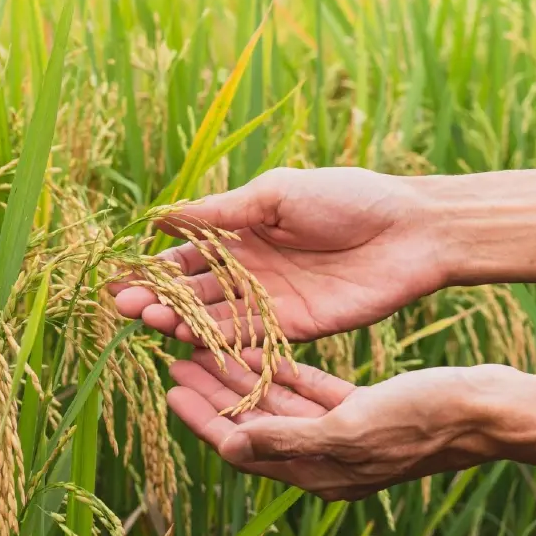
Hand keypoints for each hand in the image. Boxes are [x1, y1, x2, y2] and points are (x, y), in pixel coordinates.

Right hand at [111, 167, 443, 343]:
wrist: (412, 230)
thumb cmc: (347, 198)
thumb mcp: (278, 194)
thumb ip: (224, 212)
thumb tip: (163, 217)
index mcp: (242, 233)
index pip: (187, 255)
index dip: (155, 267)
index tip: (123, 277)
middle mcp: (249, 271)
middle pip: (194, 292)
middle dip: (160, 299)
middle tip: (127, 308)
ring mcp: (270, 302)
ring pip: (216, 318)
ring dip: (183, 322)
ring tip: (153, 321)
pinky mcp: (296, 329)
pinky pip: (251, 339)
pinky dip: (221, 342)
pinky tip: (193, 341)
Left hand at [166, 350, 504, 500]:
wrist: (489, 409)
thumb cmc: (425, 419)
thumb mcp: (352, 426)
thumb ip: (289, 437)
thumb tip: (230, 444)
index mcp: (318, 472)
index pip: (242, 445)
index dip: (204, 417)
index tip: (172, 388)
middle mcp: (324, 458)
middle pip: (253, 423)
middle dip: (214, 393)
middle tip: (177, 358)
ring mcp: (343, 433)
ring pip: (278, 404)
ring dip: (244, 378)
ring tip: (207, 347)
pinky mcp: (361, 408)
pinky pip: (310, 390)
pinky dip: (284, 371)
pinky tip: (260, 348)